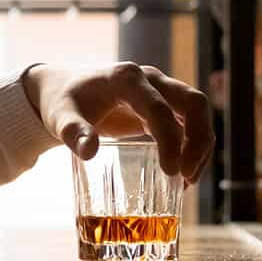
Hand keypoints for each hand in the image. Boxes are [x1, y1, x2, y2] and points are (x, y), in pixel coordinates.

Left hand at [22, 63, 214, 183]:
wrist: (62, 90)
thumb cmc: (61, 103)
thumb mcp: (60, 118)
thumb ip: (73, 133)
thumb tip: (90, 152)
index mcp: (125, 78)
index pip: (159, 107)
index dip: (170, 139)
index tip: (171, 171)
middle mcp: (149, 79)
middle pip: (192, 102)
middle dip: (198, 140)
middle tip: (188, 177)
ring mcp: (159, 89)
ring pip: (197, 111)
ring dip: (201, 145)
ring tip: (188, 182)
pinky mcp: (162, 104)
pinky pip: (189, 122)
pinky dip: (192, 146)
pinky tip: (182, 176)